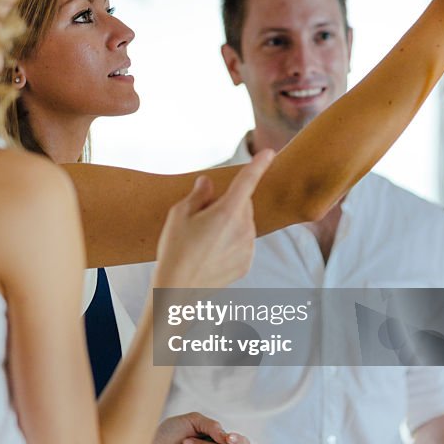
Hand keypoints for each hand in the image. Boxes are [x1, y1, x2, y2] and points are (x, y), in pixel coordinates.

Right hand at [153, 150, 273, 289]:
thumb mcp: (179, 215)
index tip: (269, 153)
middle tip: (202, 219)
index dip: (259, 165)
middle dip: (228, 204)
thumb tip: (208, 182)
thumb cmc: (174, 250)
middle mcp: (243, 228)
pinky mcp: (247, 263)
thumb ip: (198, 195)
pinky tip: (210, 254)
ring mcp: (247, 248)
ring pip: (244, 224)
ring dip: (230, 224)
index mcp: (227, 212)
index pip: (247, 181)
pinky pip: (243, 243)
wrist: (177, 290)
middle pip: (242, 204)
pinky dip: (232, 243)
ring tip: (203, 241)